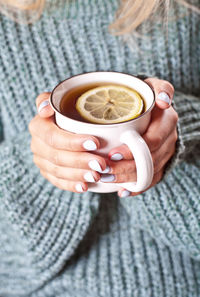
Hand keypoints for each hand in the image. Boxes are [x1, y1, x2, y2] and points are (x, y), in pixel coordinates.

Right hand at [29, 93, 107, 192]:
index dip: (73, 142)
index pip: (53, 137)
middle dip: (81, 161)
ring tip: (97, 175)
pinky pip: (58, 182)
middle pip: (57, 156)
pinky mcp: (48, 172)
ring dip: (79, 174)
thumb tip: (46, 109)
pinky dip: (71, 185)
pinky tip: (85, 187)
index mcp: (38, 126)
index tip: (95, 143)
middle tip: (101, 164)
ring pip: (58, 171)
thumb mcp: (59, 100)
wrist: (67, 125)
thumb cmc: (68, 111)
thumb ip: (49, 100)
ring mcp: (41, 160)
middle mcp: (37, 144)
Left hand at [102, 78, 177, 196]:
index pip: (152, 141)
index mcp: (168, 121)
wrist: (158, 110)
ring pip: (149, 172)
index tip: (112, 154)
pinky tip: (122, 191)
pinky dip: (138, 187)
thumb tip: (163, 101)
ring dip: (127, 179)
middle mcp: (169, 139)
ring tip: (106, 179)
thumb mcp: (155, 86)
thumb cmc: (148, 97)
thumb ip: (161, 89)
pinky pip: (152, 179)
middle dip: (125, 168)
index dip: (132, 150)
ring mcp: (166, 153)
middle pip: (149, 160)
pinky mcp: (162, 163)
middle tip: (104, 170)